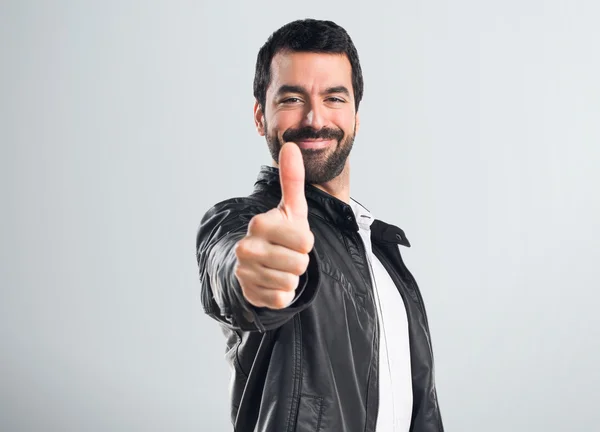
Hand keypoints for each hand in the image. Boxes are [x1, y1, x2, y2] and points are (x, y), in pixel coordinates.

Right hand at [234, 142, 313, 308]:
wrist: (256, 264)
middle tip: (286, 254)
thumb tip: (293, 145)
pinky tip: (272, 282)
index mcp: (259, 224)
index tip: (292, 238)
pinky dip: (282, 293)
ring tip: (279, 266)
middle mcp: (247, 248)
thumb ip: (292, 179)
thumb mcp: (290, 208)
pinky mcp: (249, 294)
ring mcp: (246, 273)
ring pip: (291, 282)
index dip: (305, 242)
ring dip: (291, 276)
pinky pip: (282, 298)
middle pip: (300, 263)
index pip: (306, 242)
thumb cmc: (279, 233)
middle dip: (299, 261)